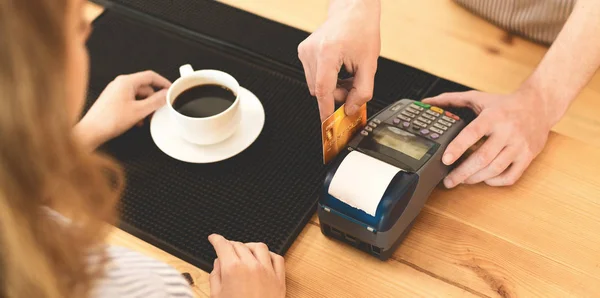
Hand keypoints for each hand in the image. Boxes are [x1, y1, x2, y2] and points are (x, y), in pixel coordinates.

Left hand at [75, 71, 170, 149]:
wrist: (91, 131)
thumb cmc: (109, 120)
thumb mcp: (139, 111)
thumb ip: (155, 101)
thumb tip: (166, 94)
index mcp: (126, 82)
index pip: (150, 76)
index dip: (163, 82)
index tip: (172, 89)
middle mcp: (120, 84)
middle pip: (145, 88)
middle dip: (153, 100)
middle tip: (159, 110)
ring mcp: (116, 92)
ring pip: (139, 96)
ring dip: (145, 107)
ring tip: (146, 119)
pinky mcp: (113, 101)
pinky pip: (131, 102)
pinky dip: (137, 110)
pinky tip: (137, 121)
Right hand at [208, 234, 285, 297]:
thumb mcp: (217, 296)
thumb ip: (215, 276)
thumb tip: (218, 264)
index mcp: (233, 268)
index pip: (223, 245)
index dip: (216, 239)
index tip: (214, 238)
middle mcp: (252, 265)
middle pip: (239, 245)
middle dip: (230, 245)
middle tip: (226, 249)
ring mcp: (268, 271)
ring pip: (259, 247)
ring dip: (249, 246)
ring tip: (244, 251)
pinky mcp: (279, 278)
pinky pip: (277, 258)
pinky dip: (269, 255)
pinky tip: (264, 258)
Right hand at [297, 0, 380, 120]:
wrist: (353, 11)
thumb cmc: (361, 30)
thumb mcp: (369, 64)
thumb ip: (362, 92)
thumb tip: (351, 109)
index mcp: (328, 52)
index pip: (323, 90)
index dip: (326, 109)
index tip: (328, 124)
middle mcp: (312, 51)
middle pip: (319, 90)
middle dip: (336, 95)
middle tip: (352, 85)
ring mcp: (305, 51)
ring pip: (315, 86)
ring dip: (331, 87)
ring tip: (346, 74)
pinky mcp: (303, 52)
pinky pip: (312, 77)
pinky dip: (326, 79)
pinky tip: (337, 69)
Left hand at [422, 88, 552, 186]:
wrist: (540, 105)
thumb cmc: (504, 104)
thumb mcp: (478, 98)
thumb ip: (451, 100)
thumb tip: (427, 101)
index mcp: (493, 116)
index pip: (473, 133)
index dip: (458, 148)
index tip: (445, 159)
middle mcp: (507, 131)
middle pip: (483, 157)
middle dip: (463, 172)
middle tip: (449, 181)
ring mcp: (519, 145)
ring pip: (496, 169)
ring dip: (476, 179)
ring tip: (463, 180)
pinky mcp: (528, 156)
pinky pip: (511, 176)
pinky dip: (495, 182)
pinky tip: (485, 179)